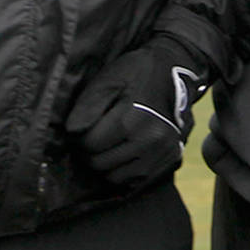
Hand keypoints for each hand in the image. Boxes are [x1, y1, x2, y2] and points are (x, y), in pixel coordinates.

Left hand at [64, 36, 208, 189]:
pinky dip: (124, 169)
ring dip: (106, 163)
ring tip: (108, 143)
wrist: (177, 70)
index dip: (78, 136)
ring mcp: (162, 153)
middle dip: (89, 151)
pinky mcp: (169, 159)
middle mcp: (150, 141)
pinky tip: (124, 150)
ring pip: (115, 177)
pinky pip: (135, 180)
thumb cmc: (137, 72)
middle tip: (92, 135)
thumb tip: (71, 133)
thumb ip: (88, 105)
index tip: (81, 127)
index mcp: (132, 119)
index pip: (90, 144)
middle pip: (100, 163)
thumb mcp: (110, 79)